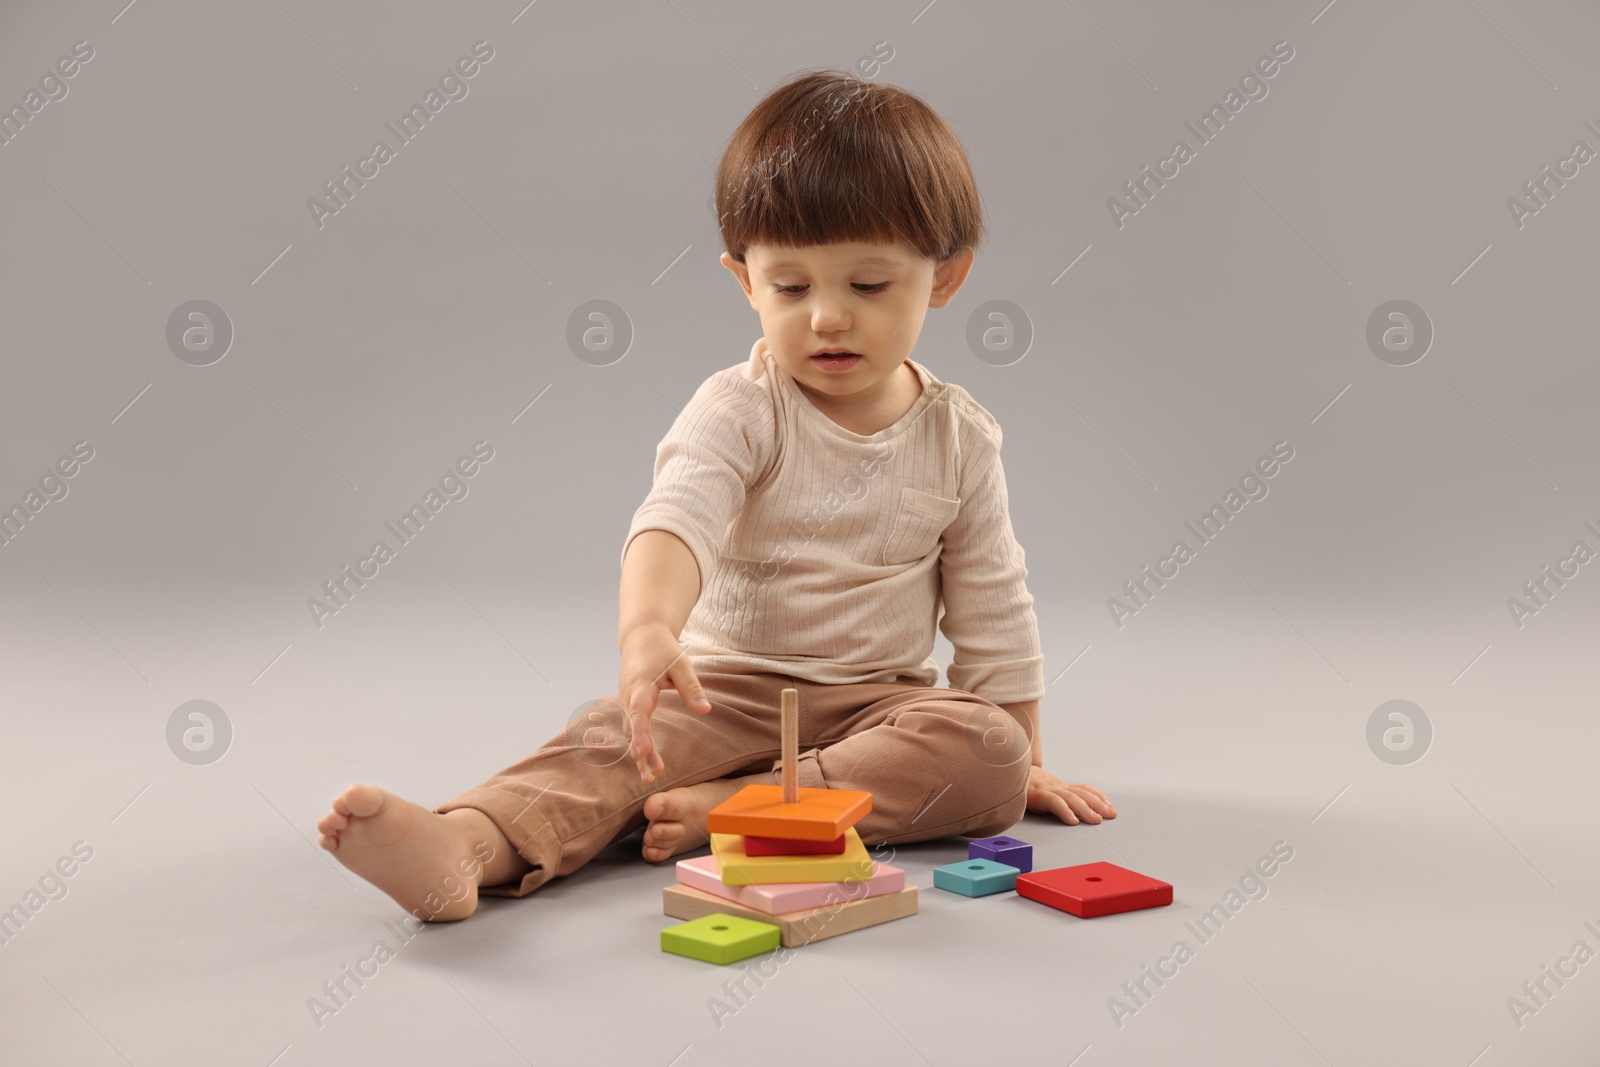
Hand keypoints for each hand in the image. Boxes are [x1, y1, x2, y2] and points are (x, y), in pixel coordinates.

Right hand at [618, 622, 711, 783]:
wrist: (641, 636)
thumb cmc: (662, 649)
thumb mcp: (681, 664)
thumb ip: (692, 688)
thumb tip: (705, 710)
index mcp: (639, 684)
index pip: (638, 712)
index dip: (640, 733)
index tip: (643, 751)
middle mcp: (628, 696)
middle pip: (633, 728)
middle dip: (641, 752)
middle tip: (652, 775)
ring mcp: (626, 702)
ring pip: (630, 732)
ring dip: (639, 754)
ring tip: (650, 777)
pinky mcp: (629, 705)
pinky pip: (631, 728)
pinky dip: (637, 744)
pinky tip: (645, 764)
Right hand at [1026, 767, 1115, 824]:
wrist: (1004, 774)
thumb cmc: (1022, 786)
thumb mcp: (1041, 791)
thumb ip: (1054, 798)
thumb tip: (1069, 811)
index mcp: (1058, 786)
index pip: (1083, 788)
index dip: (1097, 796)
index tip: (1110, 805)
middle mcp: (1056, 786)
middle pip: (1082, 793)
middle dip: (1098, 804)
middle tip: (1111, 814)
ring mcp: (1047, 789)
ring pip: (1071, 798)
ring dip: (1086, 809)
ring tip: (1096, 820)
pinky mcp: (1037, 795)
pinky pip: (1054, 802)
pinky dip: (1065, 811)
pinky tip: (1072, 821)